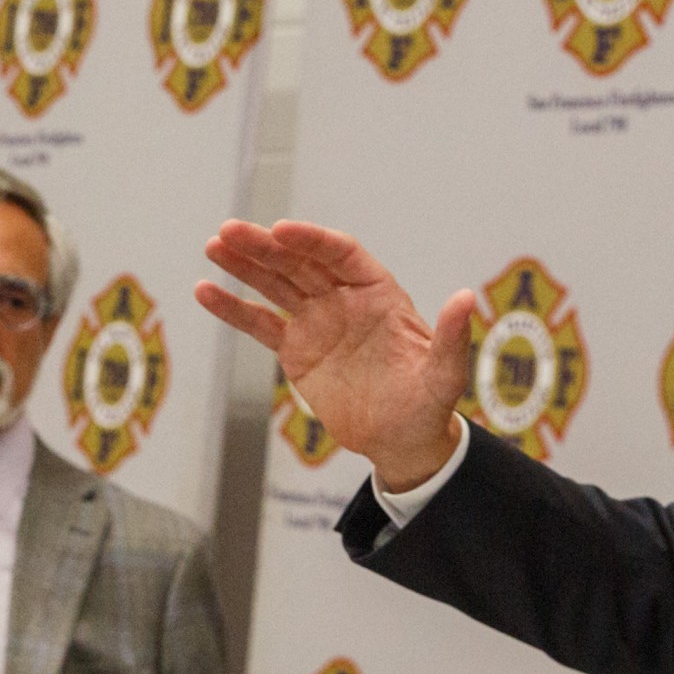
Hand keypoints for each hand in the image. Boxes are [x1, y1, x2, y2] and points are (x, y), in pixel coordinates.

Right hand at [194, 221, 475, 490]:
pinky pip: (260, 323)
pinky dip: (233, 308)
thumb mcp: (444, 376)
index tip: (281, 231)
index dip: (312, 241)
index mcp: (379, 293)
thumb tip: (467, 298)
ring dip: (244, 265)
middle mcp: (344, 298)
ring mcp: (317, 321)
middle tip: (229, 232)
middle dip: (265, 246)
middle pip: (300, 262)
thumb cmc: (429, 406)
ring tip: (214, 247)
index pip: (342, 255)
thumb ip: (451, 338)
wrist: (402, 442)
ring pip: (276, 284)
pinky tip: (206, 291)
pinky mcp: (296, 349)